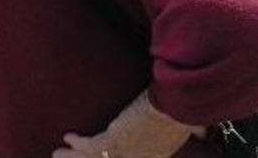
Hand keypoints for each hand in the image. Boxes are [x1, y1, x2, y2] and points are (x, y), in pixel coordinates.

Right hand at [52, 91, 204, 157]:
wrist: (181, 104)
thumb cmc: (188, 111)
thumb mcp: (191, 126)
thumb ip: (193, 130)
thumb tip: (201, 128)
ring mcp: (125, 153)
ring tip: (56, 156)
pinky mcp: (114, 140)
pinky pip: (89, 146)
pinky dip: (77, 143)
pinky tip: (67, 138)